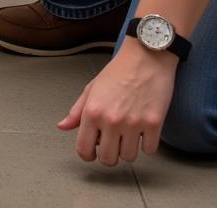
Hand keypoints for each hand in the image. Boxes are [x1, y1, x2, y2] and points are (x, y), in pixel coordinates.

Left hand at [57, 42, 176, 164]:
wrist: (145, 58)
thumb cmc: (118, 71)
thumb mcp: (91, 89)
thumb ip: (76, 111)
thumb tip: (63, 126)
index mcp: (92, 112)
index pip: (84, 149)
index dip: (88, 154)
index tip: (93, 151)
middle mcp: (111, 120)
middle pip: (108, 159)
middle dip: (109, 155)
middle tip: (112, 143)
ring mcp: (133, 123)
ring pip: (129, 158)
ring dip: (129, 149)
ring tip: (128, 133)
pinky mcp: (154, 124)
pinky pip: (149, 150)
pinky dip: (147, 143)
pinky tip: (143, 129)